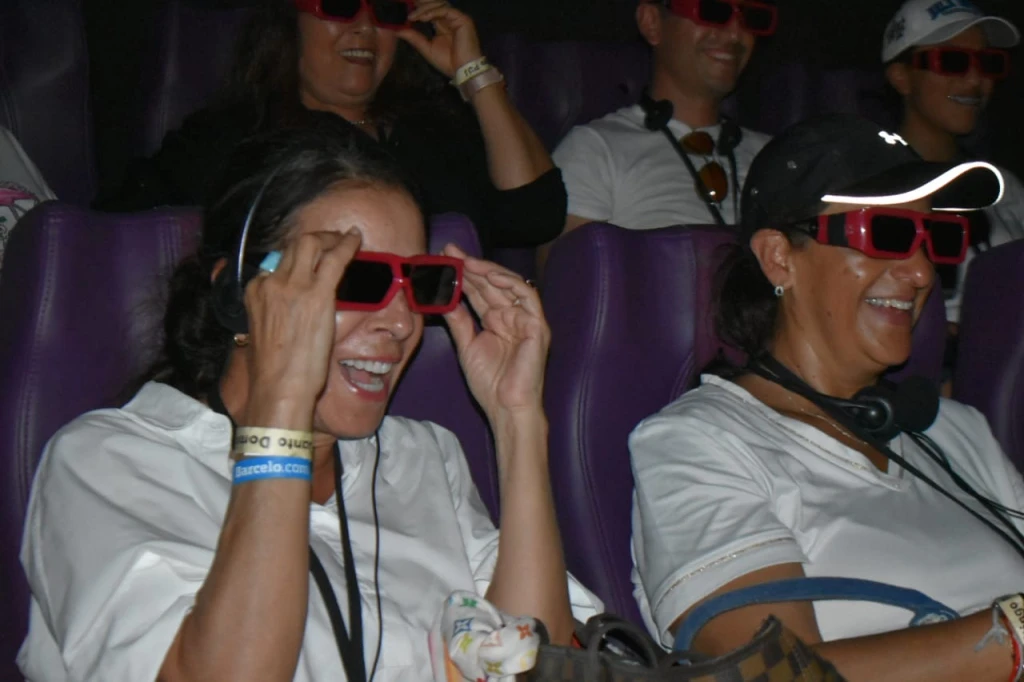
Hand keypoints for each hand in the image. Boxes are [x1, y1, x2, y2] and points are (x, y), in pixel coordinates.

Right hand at [241, 230, 361, 407]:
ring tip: (345, 237)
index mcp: (256, 292)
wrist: (279, 386)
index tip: (311, 262)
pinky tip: (355, 238)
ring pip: (310, 244)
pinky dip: (346, 245)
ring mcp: (294, 286)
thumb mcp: (262, 333)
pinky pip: (334, 258)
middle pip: (293, 247)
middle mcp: (272, 283)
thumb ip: (272, 313)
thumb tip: (288, 311)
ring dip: (329, 237)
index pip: (277, 264)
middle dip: (314, 239)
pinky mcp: (317, 293)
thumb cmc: (274, 371)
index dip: (297, 260)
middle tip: (331, 239)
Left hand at [398, 1, 482, 78]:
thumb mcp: (427, 48)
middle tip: (406, 5)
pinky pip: (445, 10)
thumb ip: (414, 37)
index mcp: (442, 24)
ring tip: (412, 16)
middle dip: (420, 3)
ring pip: (439, 4)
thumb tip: (398, 30)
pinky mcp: (462, 19)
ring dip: (423, 8)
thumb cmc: (448, 62)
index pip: (429, 10)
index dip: (417, 8)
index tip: (403, 10)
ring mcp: (457, 18)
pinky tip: (422, 18)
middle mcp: (450, 18)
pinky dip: (432, 12)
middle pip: (434, 3)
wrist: (463, 71)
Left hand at [442, 244, 548, 423]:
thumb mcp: (467, 346)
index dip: (462, 275)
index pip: (479, 291)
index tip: (442, 260)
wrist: (506, 407)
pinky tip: (490, 275)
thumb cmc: (490, 383)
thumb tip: (445, 298)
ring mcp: (526, 319)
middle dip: (471, 266)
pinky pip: (527, 296)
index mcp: (497, 321)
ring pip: (509, 284)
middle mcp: (512, 316)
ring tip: (466, 261)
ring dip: (488, 270)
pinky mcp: (537, 326)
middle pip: (491, 284)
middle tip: (449, 251)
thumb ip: (459, 321)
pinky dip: (511, 283)